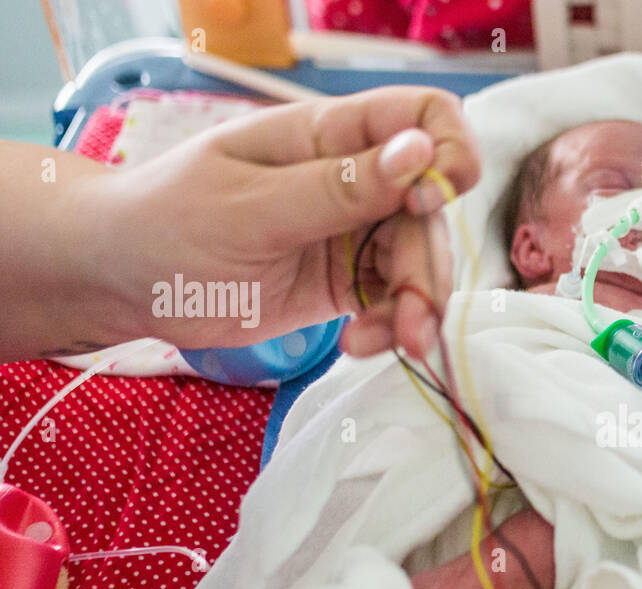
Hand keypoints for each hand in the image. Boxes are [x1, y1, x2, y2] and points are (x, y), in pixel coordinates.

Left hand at [79, 86, 478, 357]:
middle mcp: (351, 180)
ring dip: (416, 308)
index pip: (422, 118)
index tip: (434, 203)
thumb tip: (422, 153)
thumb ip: (339, 187)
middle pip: (430, 211)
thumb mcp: (251, 207)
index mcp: (327, 137)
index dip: (449, 153)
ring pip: (419, 262)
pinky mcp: (344, 282)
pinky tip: (360, 345)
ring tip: (385, 345)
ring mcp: (351, 233)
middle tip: (412, 321)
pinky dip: (392, 328)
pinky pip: (394, 301)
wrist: (121, 281)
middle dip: (429, 267)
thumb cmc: (165, 223)